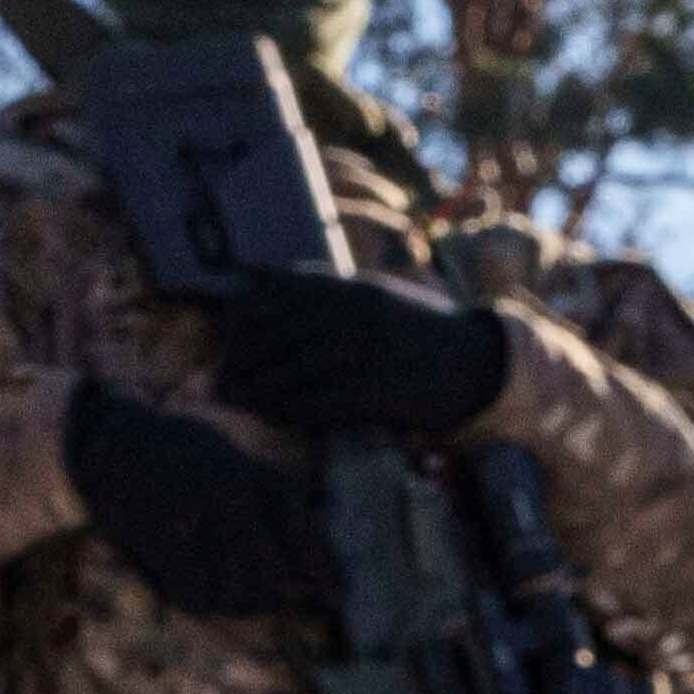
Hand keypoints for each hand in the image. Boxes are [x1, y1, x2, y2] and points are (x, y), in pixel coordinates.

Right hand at [54, 378, 334, 620]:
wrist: (107, 444)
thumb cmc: (174, 458)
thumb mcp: (231, 464)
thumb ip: (266, 507)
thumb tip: (300, 574)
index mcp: (257, 477)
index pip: (306, 536)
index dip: (326, 572)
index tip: (337, 598)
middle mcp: (236, 496)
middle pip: (273, 579)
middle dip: (268, 597)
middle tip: (256, 598)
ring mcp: (200, 518)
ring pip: (236, 592)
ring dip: (227, 600)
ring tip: (210, 583)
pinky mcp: (166, 538)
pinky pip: (196, 596)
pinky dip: (190, 596)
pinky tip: (178, 578)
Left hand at [202, 258, 513, 442]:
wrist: (474, 363)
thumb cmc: (415, 330)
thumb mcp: (371, 293)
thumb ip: (321, 290)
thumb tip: (256, 279)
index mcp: (352, 287)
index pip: (279, 294)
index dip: (244, 314)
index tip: (227, 333)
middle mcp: (357, 316)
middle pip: (279, 334)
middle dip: (241, 356)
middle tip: (218, 375)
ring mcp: (368, 354)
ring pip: (293, 371)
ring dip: (256, 387)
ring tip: (232, 397)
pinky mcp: (378, 393)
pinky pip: (320, 403)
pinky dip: (288, 409)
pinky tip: (269, 413)